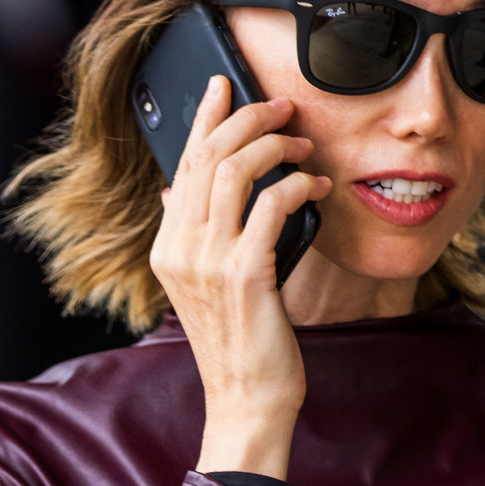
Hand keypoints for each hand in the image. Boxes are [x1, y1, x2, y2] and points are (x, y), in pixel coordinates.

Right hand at [149, 73, 331, 477]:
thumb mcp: (204, 286)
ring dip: (276, 149)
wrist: (246, 400)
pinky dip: (297, 187)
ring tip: (304, 148)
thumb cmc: (238, 344)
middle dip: (249, 120)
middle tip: (285, 110)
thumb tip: (176, 192)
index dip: (205, 118)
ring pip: (235, 171)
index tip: (224, 84)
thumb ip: (190, 237)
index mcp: (168, 248)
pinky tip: (316, 189)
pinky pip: (270, 207)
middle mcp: (180, 250)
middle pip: (207, 157)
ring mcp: (208, 262)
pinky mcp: (245, 275)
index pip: (183, 164)